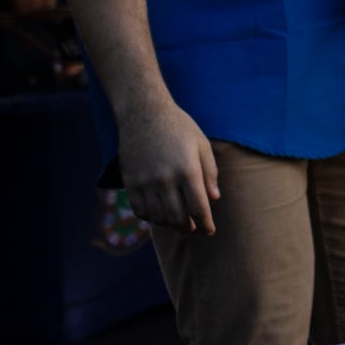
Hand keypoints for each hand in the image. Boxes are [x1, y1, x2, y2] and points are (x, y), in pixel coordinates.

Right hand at [115, 98, 220, 233]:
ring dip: (170, 224)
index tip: (209, 231)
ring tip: (178, 222)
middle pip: (178, 217)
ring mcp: (145, 182)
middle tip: (194, 228)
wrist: (143, 113)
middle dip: (189, 227)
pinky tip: (159, 215)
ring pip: (159, 217)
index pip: (198, 208)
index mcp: (188, 170)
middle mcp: (166, 179)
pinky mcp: (130, 182)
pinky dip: (151, 217)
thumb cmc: (178, 127)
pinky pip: (140, 210)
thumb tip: (214, 198)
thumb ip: (209, 172)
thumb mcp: (201, 144)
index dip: (205, 224)